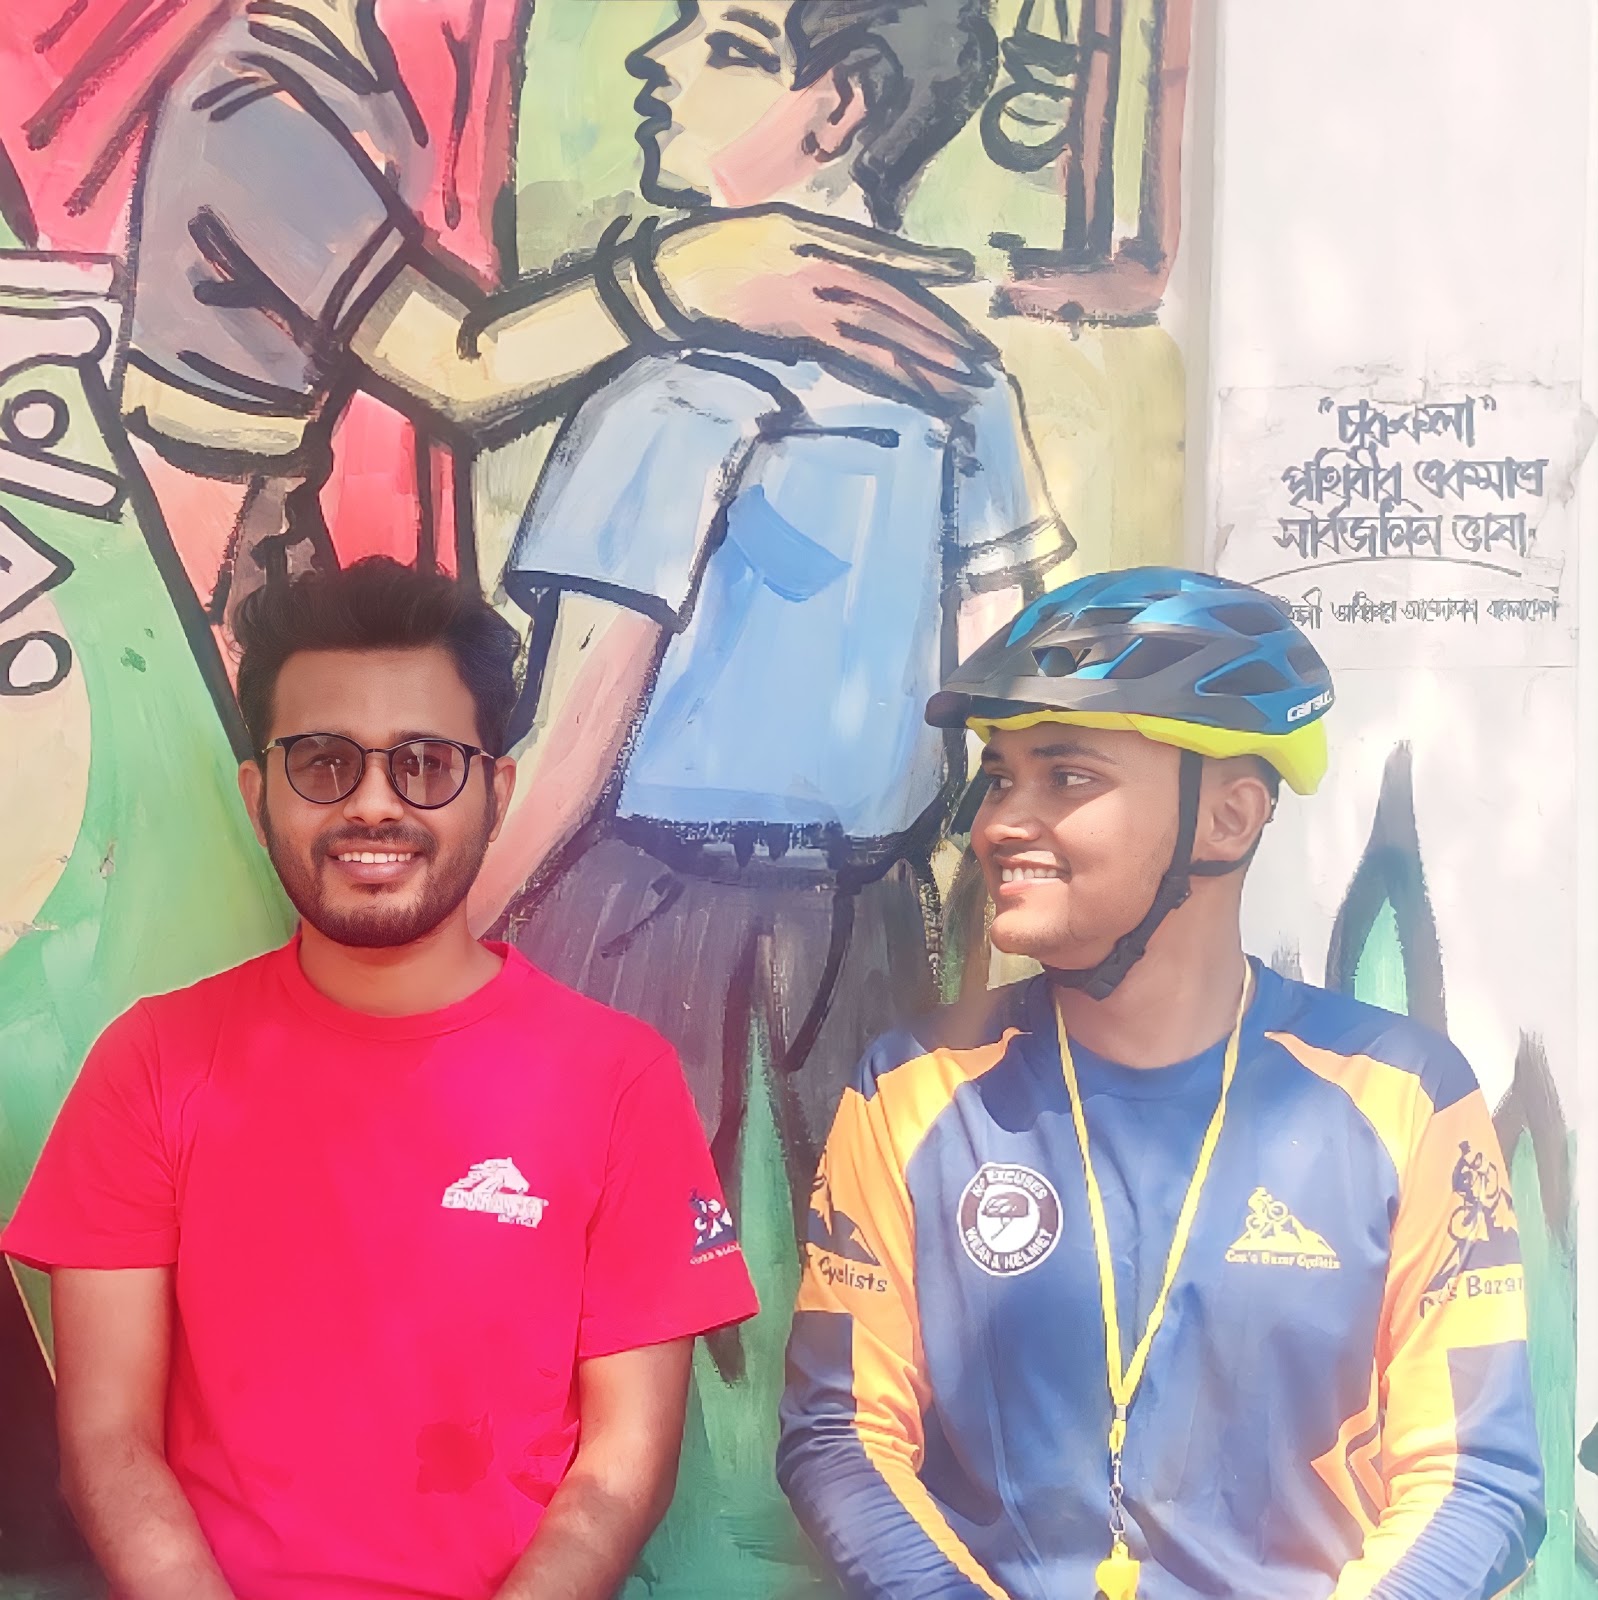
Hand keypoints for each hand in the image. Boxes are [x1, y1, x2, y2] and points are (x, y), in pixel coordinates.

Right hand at [649, 204, 997, 410]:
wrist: (662, 278)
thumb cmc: (703, 255)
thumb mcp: (763, 232)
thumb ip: (807, 245)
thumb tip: (842, 274)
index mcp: (815, 233)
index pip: (884, 256)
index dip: (928, 269)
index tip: (965, 281)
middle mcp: (823, 261)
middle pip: (897, 299)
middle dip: (943, 332)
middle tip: (984, 360)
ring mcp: (812, 296)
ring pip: (886, 329)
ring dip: (929, 359)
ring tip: (966, 383)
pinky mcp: (797, 329)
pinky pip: (856, 354)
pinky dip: (892, 370)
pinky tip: (919, 386)